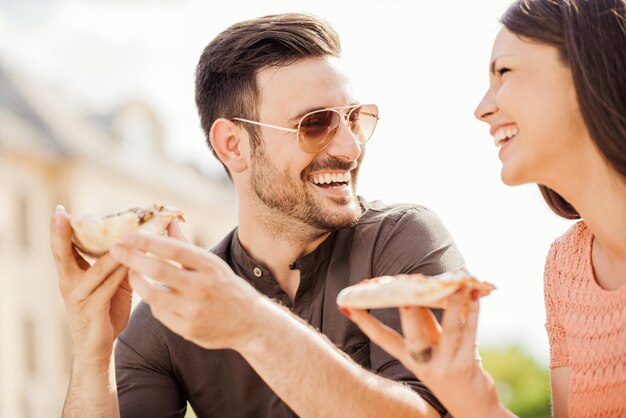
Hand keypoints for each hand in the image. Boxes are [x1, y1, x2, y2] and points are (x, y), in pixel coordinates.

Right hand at [50, 205, 131, 367]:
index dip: (60, 229)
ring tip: (124, 231)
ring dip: (112, 249)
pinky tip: (133, 260)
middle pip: (63, 253)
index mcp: (70, 275)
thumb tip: (130, 241)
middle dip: (62, 233)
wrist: (96, 349)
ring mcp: (79, 296)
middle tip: (61, 214)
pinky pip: (110, 284)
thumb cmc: (103, 312)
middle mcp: (69, 284)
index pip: (62, 248)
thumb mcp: (107, 284)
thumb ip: (113, 264)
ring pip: (97, 266)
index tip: (60, 210)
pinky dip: (122, 270)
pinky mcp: (93, 308)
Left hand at [109, 230, 262, 350]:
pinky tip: (151, 294)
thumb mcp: (212, 264)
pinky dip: (152, 301)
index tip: (128, 235)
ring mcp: (194, 310)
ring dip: (136, 281)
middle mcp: (202, 287)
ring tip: (130, 272)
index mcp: (210, 267)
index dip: (148, 241)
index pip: (173, 249)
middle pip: (157, 270)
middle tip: (115, 249)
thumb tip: (168, 222)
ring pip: (152, 294)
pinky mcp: (187, 329)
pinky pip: (158, 313)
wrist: (250, 323)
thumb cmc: (228, 288)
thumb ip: (186, 246)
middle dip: (132, 258)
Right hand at [343, 290, 509, 417]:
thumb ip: (426, 323)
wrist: (473, 408)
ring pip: (449, 329)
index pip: (382, 338)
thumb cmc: (449, 370)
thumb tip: (421, 292)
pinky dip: (473, 313)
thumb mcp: (432, 349)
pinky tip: (475, 296)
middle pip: (413, 336)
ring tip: (456, 284)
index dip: (364, 322)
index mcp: (408, 358)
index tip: (347, 306)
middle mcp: (423, 364)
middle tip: (404, 298)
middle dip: (408, 316)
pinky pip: (470, 334)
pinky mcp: (466, 366)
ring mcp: (445, 366)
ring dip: (453, 303)